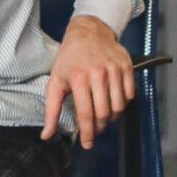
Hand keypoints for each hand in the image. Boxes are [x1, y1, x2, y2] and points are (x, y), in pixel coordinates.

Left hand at [43, 15, 135, 149]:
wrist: (89, 32)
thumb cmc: (70, 59)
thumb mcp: (55, 82)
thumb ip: (51, 110)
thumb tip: (46, 135)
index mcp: (79, 78)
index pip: (86, 113)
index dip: (87, 133)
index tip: (88, 144)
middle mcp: (98, 73)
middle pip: (104, 113)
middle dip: (100, 127)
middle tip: (95, 130)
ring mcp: (114, 69)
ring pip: (119, 106)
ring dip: (112, 117)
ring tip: (103, 117)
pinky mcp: (126, 66)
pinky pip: (129, 94)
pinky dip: (123, 104)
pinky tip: (113, 102)